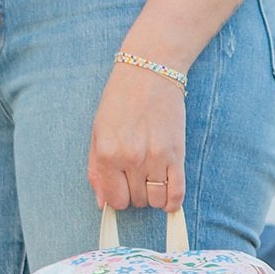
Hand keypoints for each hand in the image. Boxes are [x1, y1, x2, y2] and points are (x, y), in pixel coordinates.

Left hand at [88, 65, 185, 212]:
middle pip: (136, 201)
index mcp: (108, 153)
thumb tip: (102, 203)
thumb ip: (97, 169)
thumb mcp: (99, 131)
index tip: (122, 186)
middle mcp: (131, 159)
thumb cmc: (121, 100)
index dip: (118, 197)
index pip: (115, 199)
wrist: (150, 70)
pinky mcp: (177, 155)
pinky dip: (172, 202)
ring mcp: (155, 159)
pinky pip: (177, 194)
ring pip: (155, 200)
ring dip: (154, 196)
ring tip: (152, 179)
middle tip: (137, 174)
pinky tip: (168, 197)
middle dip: (136, 193)